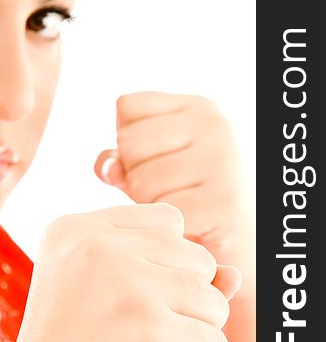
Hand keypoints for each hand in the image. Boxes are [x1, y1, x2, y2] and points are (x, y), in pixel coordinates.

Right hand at [0, 204, 240, 341]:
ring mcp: (124, 292)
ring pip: (215, 301)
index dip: (164, 269)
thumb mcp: (108, 299)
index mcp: (72, 231)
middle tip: (127, 339)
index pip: (167, 222)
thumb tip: (235, 273)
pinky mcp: (151, 341)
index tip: (121, 305)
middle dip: (181, 305)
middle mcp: (95, 249)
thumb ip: (170, 273)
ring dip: (190, 339)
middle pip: (197, 259)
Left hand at [94, 92, 253, 260]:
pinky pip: (160, 210)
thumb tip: (107, 169)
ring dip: (146, 202)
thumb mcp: (147, 165)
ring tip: (173, 203)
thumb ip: (118, 158)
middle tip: (161, 188)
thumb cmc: (183, 193)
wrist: (234, 235)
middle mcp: (213, 125)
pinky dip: (163, 223)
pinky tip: (185, 222)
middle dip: (133, 173)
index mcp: (196, 107)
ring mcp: (221, 161)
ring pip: (140, 181)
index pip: (127, 107)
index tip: (153, 159)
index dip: (126, 139)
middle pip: (129, 143)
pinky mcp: (222, 201)